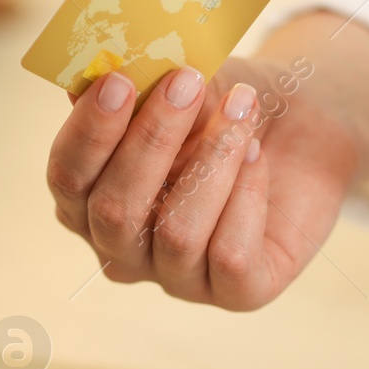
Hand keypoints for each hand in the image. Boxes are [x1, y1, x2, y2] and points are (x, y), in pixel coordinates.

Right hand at [45, 56, 357, 309]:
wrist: (300, 125)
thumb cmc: (224, 106)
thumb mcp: (181, 85)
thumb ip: (137, 86)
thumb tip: (93, 75)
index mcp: (91, 201)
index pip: (67, 179)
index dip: (89, 133)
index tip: (119, 81)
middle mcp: (125, 250)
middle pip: (114, 213)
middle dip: (151, 142)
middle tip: (187, 83)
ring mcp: (179, 278)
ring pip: (177, 235)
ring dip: (212, 159)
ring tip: (242, 106)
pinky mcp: (239, 293)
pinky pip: (230, 256)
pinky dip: (246, 196)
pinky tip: (258, 154)